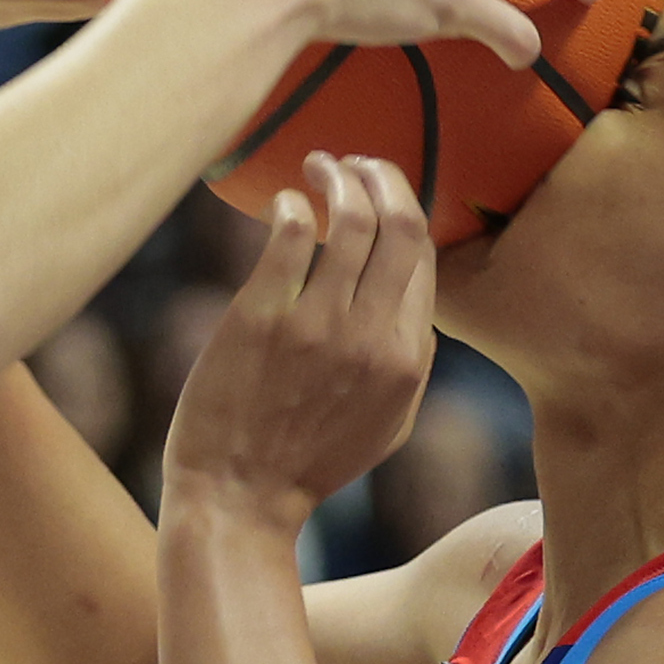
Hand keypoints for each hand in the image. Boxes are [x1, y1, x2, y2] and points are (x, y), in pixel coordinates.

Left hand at [165, 154, 435, 523]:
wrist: (238, 500)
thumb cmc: (307, 462)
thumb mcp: (386, 422)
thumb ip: (407, 360)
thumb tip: (413, 299)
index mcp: (408, 360)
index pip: (424, 258)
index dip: (406, 211)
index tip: (382, 192)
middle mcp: (373, 337)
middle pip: (401, 224)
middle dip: (382, 177)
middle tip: (355, 162)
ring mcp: (318, 326)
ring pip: (350, 218)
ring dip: (337, 178)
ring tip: (317, 166)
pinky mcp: (261, 318)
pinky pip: (288, 234)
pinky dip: (291, 204)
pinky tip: (281, 202)